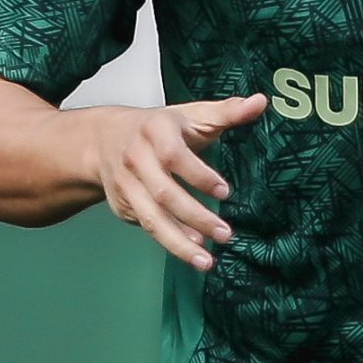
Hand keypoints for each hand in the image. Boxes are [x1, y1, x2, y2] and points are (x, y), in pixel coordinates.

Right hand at [92, 95, 266, 270]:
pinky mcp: (122, 204)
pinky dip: (169, 240)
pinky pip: (147, 226)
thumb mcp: (191, 114)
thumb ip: (227, 112)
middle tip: (225, 234)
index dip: (199, 175)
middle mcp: (135, 159)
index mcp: (155, 130)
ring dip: (179, 242)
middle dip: (195, 216)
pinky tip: (191, 250)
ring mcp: (125, 184)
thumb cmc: (157, 127)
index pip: (174, 156)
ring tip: (206, 259)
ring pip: (151, 217)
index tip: (225, 192)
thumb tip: (259, 102)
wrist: (103, 138)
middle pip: (164, 193)